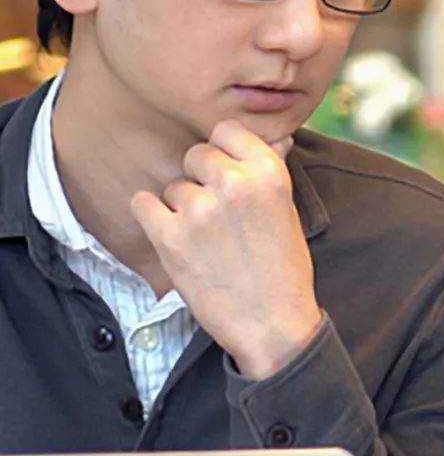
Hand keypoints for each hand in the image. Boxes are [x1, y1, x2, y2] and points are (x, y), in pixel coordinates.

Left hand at [129, 121, 321, 378]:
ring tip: (205, 238)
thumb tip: (277, 136)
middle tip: (215, 213)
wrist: (272, 324)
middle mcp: (235, 183)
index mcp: (270, 173)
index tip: (227, 173)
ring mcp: (200, 209)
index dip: (224, 151)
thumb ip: (271, 173)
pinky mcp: (170, 235)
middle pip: (196, 155)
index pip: (227, 130)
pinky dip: (153, 218)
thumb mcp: (288, 213)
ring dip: (180, 207)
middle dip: (200, 179)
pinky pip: (143, 203)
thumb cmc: (283, 269)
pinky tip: (174, 237)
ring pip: (172, 186)